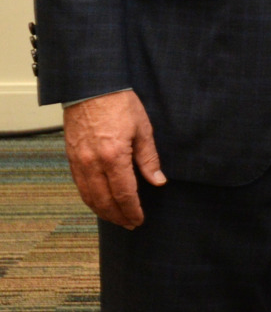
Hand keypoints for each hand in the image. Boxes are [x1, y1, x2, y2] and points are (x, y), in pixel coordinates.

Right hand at [63, 89, 165, 228]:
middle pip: (104, 201)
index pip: (124, 193)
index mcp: (113, 157)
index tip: (139, 219)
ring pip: (88, 197)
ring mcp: (78, 162)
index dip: (132, 210)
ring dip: (102, 211)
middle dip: (118, 216)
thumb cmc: (120, 104)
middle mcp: (92, 164)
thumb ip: (149, 158)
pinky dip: (90, 198)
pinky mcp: (70, 157)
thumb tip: (158, 181)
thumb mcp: (143, 129)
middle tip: (130, 224)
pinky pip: (80, 186)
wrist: (91, 87)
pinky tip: (100, 202)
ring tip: (116, 218)